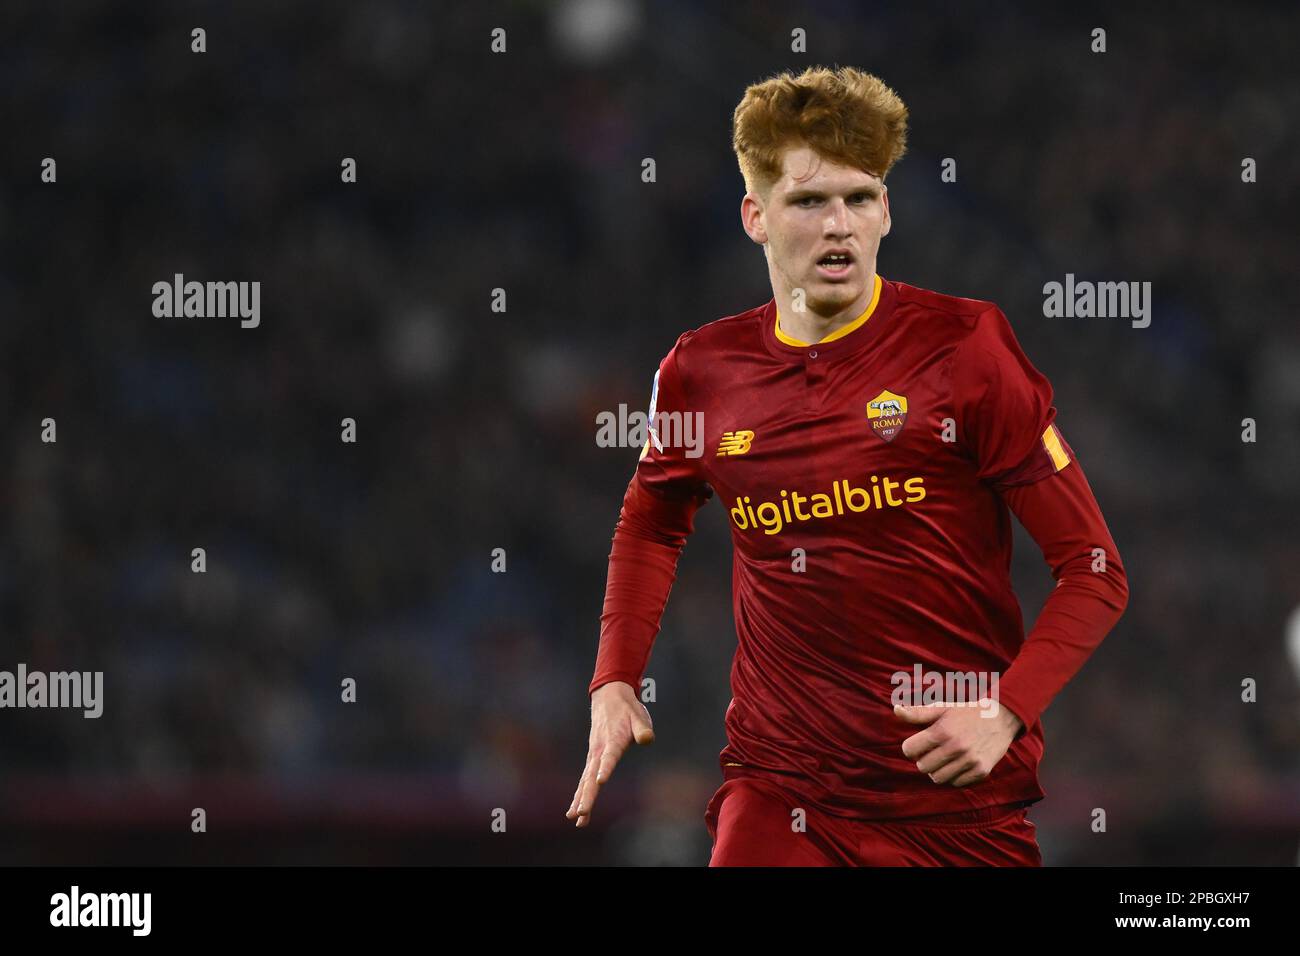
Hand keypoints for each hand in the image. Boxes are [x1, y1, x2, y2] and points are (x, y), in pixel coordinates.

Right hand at [566, 681, 654, 827]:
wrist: (608, 697)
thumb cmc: (628, 709)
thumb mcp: (639, 715)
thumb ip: (643, 728)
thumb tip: (648, 739)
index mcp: (613, 740)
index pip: (609, 757)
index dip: (605, 769)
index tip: (599, 781)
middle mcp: (599, 750)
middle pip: (590, 776)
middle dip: (587, 796)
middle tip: (581, 814)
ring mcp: (593, 755)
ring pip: (584, 781)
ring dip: (580, 799)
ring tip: (575, 818)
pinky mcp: (592, 758)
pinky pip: (584, 779)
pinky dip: (579, 794)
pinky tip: (576, 810)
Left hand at [895, 700, 1022, 786]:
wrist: (1002, 718)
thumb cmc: (967, 712)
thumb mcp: (942, 708)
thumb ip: (918, 713)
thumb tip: (896, 710)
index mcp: (942, 731)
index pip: (910, 750)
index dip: (910, 747)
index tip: (917, 744)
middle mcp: (955, 747)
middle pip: (922, 767)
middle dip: (923, 759)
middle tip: (931, 752)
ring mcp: (969, 761)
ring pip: (938, 778)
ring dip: (937, 770)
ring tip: (943, 759)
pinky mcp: (981, 771)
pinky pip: (956, 783)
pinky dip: (953, 776)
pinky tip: (957, 764)